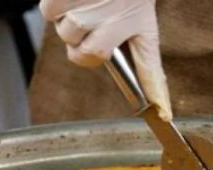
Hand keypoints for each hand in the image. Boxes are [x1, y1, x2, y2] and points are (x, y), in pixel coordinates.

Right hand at [39, 0, 171, 120]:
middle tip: (90, 23)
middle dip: (80, 45)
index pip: (149, 66)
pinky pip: (49, 11)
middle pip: (85, 55)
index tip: (163, 116)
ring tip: (83, 3)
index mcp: (141, 23)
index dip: (157, 93)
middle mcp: (120, 15)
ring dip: (66, 22)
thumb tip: (162, 108)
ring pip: (65, 32)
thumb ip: (148, 67)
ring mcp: (94, 3)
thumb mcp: (142, 23)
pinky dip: (54, 5)